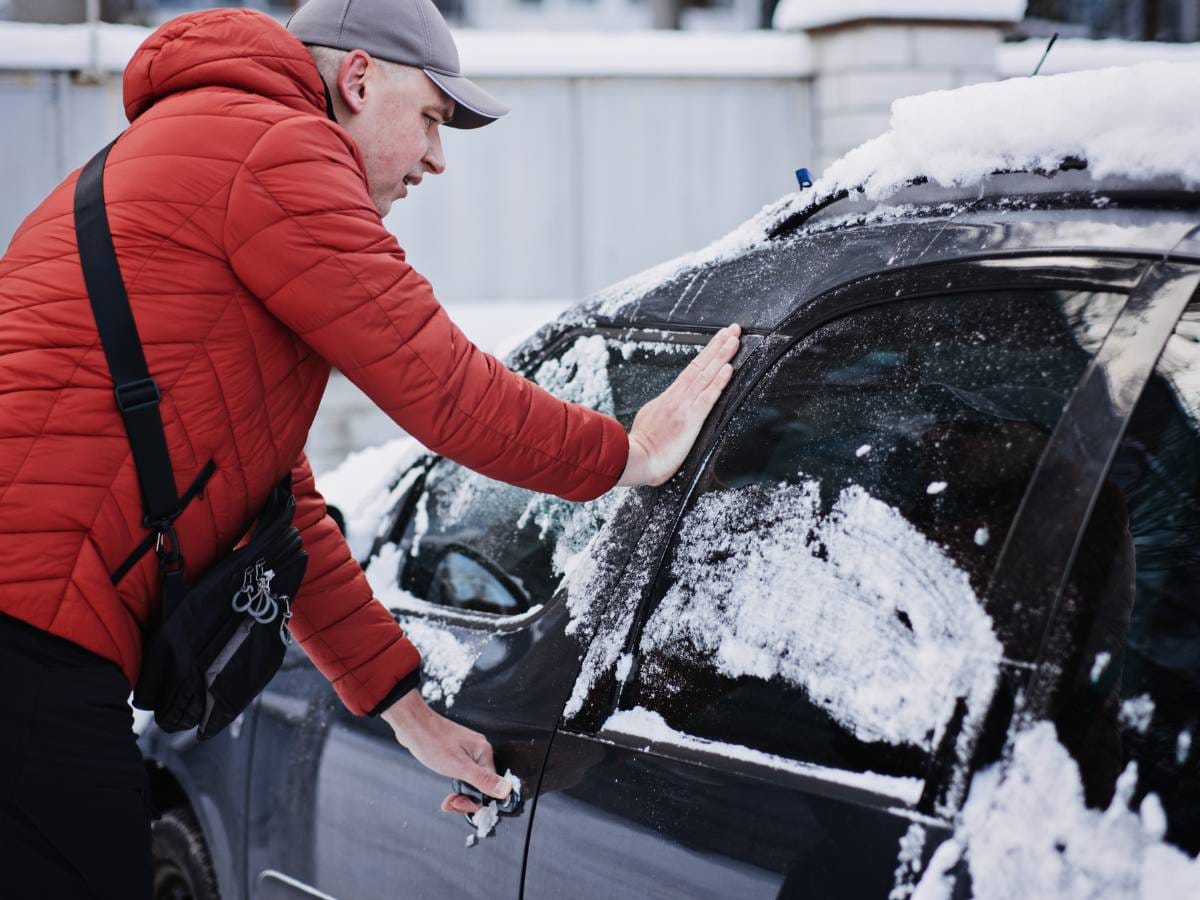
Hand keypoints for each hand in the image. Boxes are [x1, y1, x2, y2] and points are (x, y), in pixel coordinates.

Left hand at [381, 690, 509, 814]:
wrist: (412, 725)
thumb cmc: (432, 742)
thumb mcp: (458, 766)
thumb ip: (483, 780)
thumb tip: (506, 790)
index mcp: (484, 752)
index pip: (491, 786)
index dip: (475, 800)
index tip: (459, 804)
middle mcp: (479, 751)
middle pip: (482, 785)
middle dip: (466, 798)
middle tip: (451, 803)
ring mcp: (467, 751)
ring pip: (471, 781)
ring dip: (460, 793)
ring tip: (447, 801)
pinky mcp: (457, 752)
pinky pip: (462, 773)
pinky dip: (455, 783)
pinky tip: (446, 788)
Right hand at [618, 323, 740, 486]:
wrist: (635, 460)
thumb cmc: (642, 450)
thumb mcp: (651, 422)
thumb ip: (663, 412)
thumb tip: (669, 409)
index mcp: (669, 398)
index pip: (692, 371)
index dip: (707, 355)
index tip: (718, 341)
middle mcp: (677, 397)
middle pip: (700, 365)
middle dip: (718, 346)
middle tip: (732, 329)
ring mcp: (684, 406)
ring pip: (706, 375)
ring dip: (722, 356)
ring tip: (734, 340)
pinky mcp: (690, 419)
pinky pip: (708, 396)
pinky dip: (719, 381)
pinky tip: (728, 368)